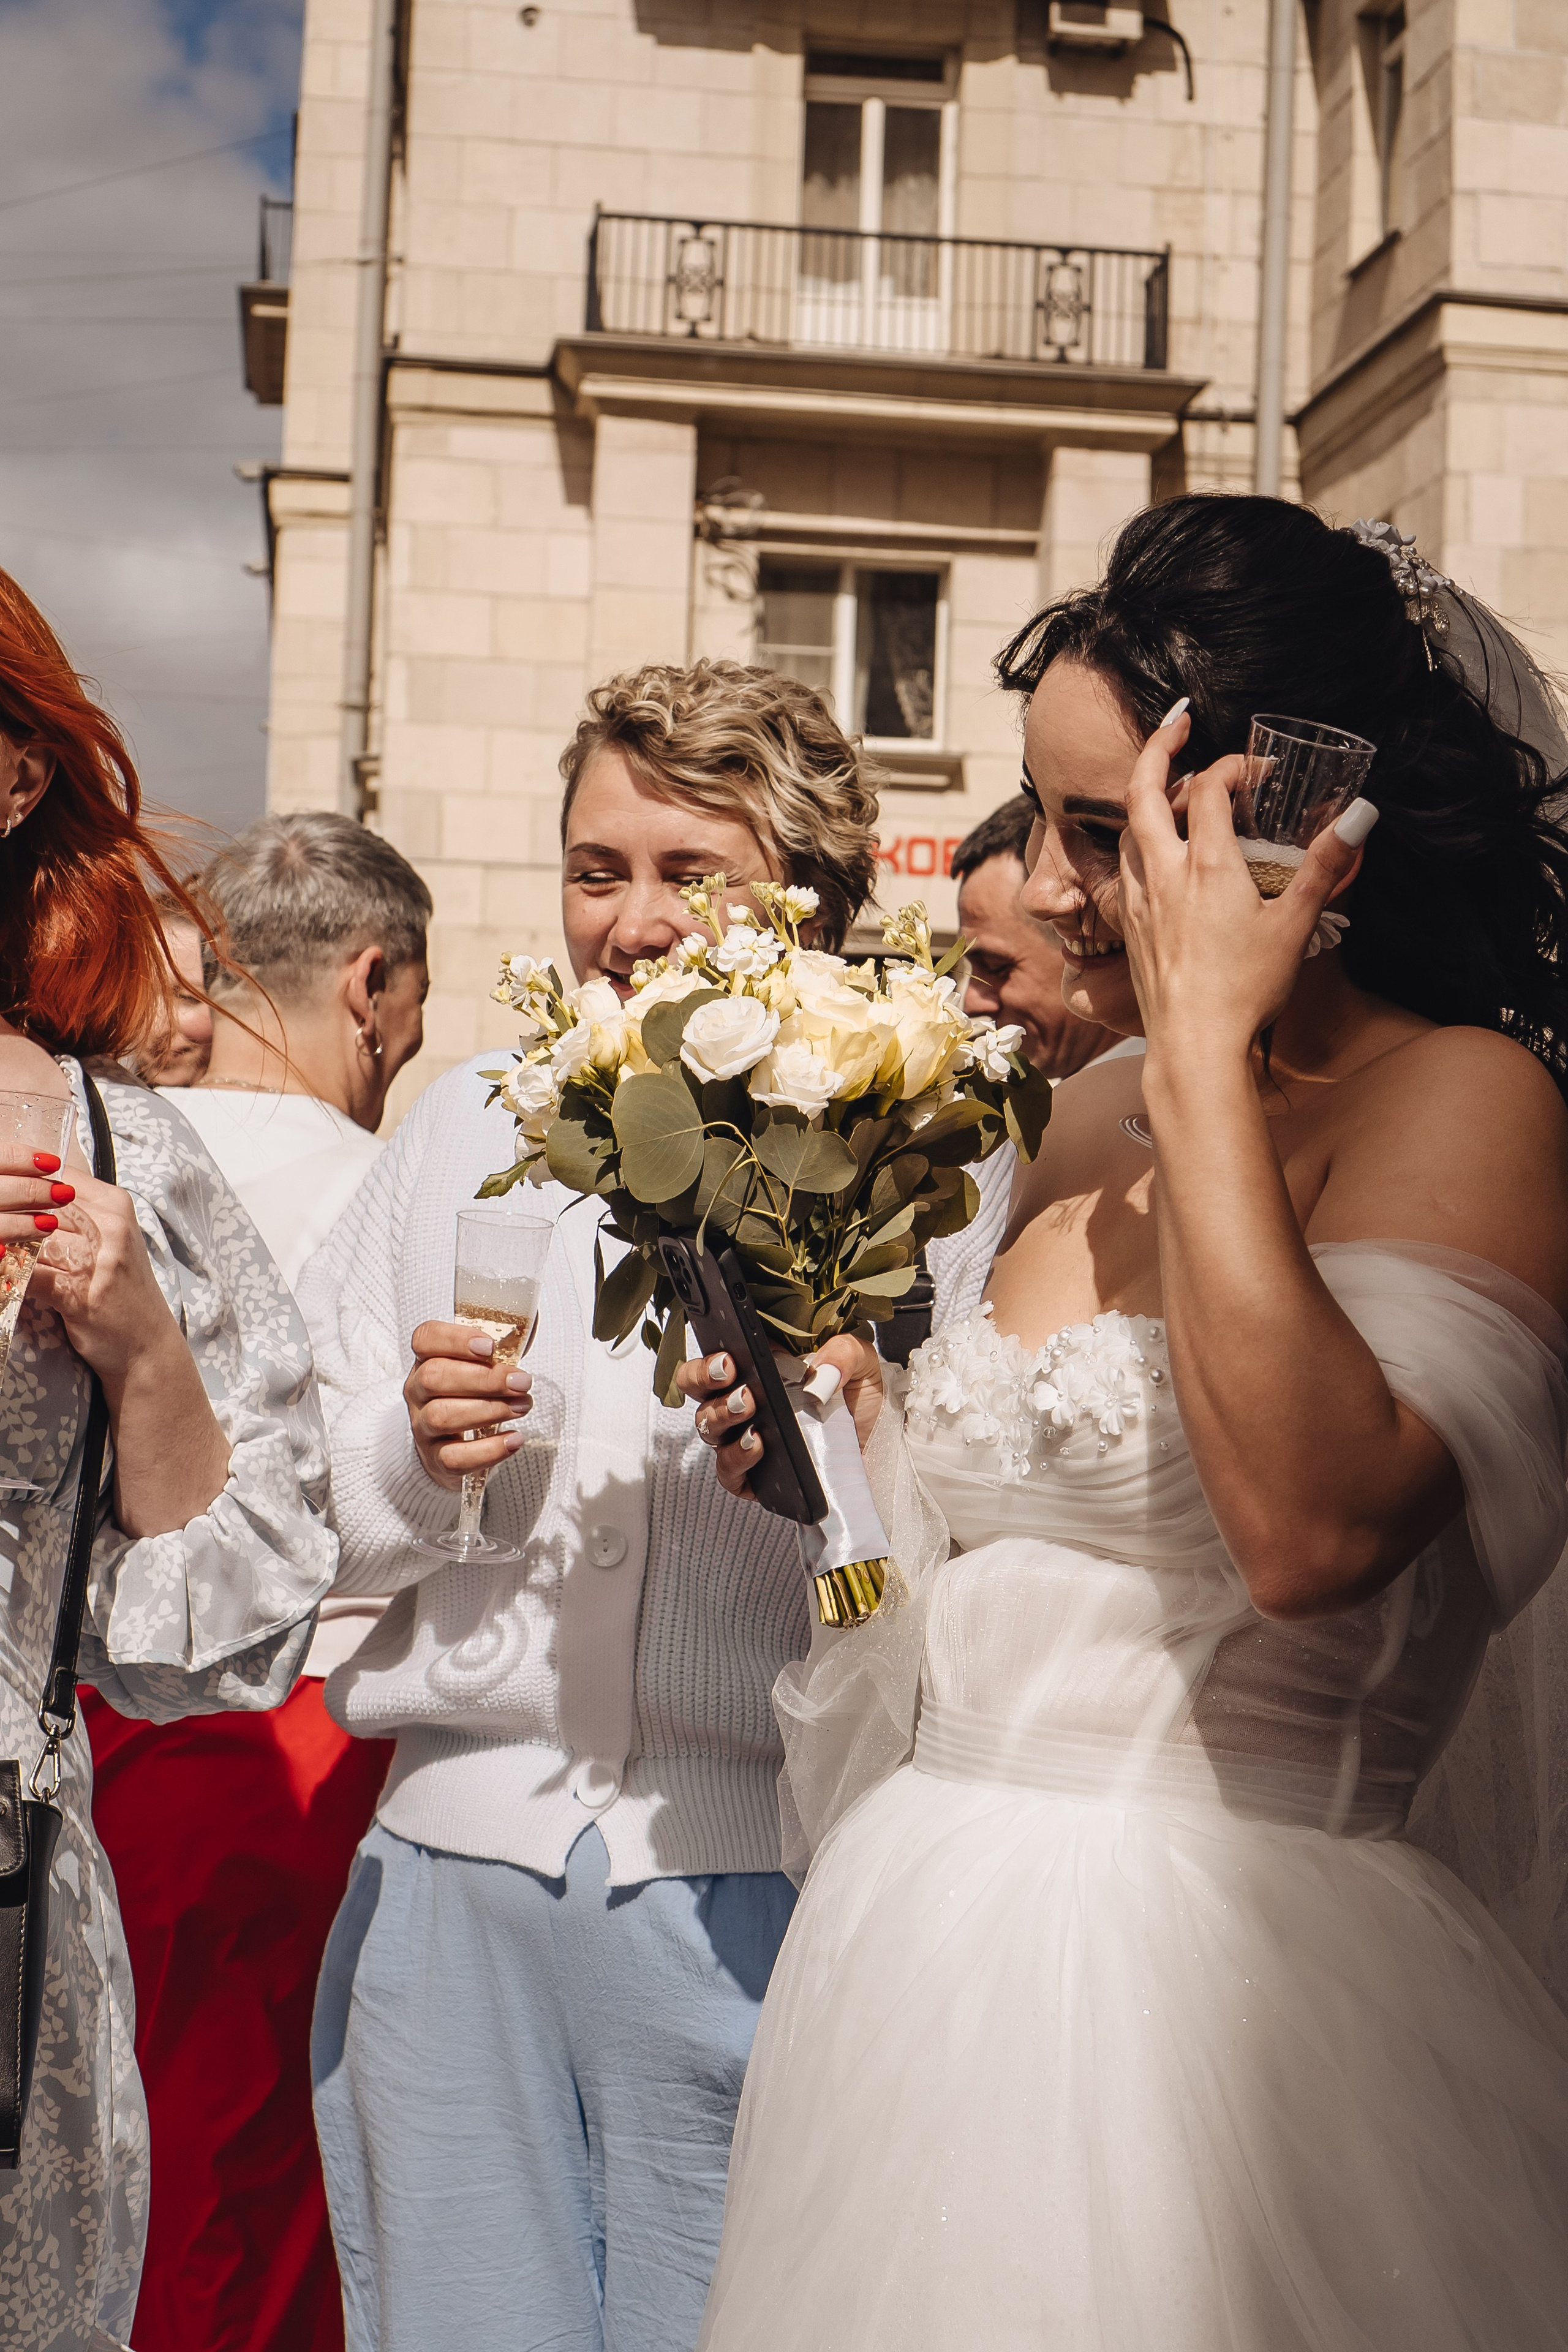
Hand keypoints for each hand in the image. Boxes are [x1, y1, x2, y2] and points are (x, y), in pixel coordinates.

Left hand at [6, 1165, 181, 1386]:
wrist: (147, 1344)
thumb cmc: (122, 1289)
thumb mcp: (110, 1240)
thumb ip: (77, 1213)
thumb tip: (23, 1190)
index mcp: (116, 1205)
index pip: (55, 1177)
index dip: (23, 1185)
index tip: (6, 1196)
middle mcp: (111, 1228)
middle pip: (39, 1205)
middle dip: (9, 1216)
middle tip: (0, 1229)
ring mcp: (99, 1261)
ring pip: (32, 1238)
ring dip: (9, 1245)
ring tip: (2, 1250)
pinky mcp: (80, 1294)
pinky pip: (30, 1275)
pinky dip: (11, 1275)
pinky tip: (7, 1276)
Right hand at [405, 1320, 534, 1491]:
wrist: (446, 1446)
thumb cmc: (468, 1396)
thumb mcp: (477, 1368)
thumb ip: (500, 1347)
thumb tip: (532, 1322)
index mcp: (426, 1360)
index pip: (425, 1338)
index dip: (455, 1339)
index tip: (490, 1347)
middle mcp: (417, 1391)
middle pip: (435, 1377)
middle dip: (484, 1378)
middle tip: (522, 1382)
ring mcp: (422, 1427)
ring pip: (442, 1416)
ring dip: (489, 1410)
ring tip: (523, 1406)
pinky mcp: (435, 1460)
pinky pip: (454, 1458)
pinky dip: (488, 1450)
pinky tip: (514, 1439)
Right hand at [675, 1333, 884, 1503]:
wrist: (878, 1443)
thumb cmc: (859, 1396)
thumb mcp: (860, 1362)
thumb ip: (844, 1353)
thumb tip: (820, 1371)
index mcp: (758, 1368)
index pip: (716, 1360)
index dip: (710, 1359)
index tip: (728, 1359)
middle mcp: (744, 1402)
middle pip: (702, 1393)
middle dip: (707, 1385)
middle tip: (742, 1387)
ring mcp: (745, 1438)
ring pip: (710, 1429)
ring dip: (724, 1419)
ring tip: (753, 1418)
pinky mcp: (755, 1476)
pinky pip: (730, 1473)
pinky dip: (736, 1460)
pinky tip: (757, 1447)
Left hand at [1119, 712, 1367, 1061]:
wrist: (1194, 1046)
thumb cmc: (1245, 989)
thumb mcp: (1296, 924)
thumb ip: (1326, 866)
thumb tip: (1361, 817)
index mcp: (1208, 866)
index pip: (1212, 790)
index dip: (1233, 766)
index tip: (1256, 768)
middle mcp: (1164, 874)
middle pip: (1144, 792)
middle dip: (1159, 749)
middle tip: (1176, 723)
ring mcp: (1139, 901)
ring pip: (1129, 831)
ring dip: (1147, 799)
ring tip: (1171, 788)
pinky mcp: (1129, 928)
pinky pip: (1125, 869)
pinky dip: (1139, 843)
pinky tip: (1156, 854)